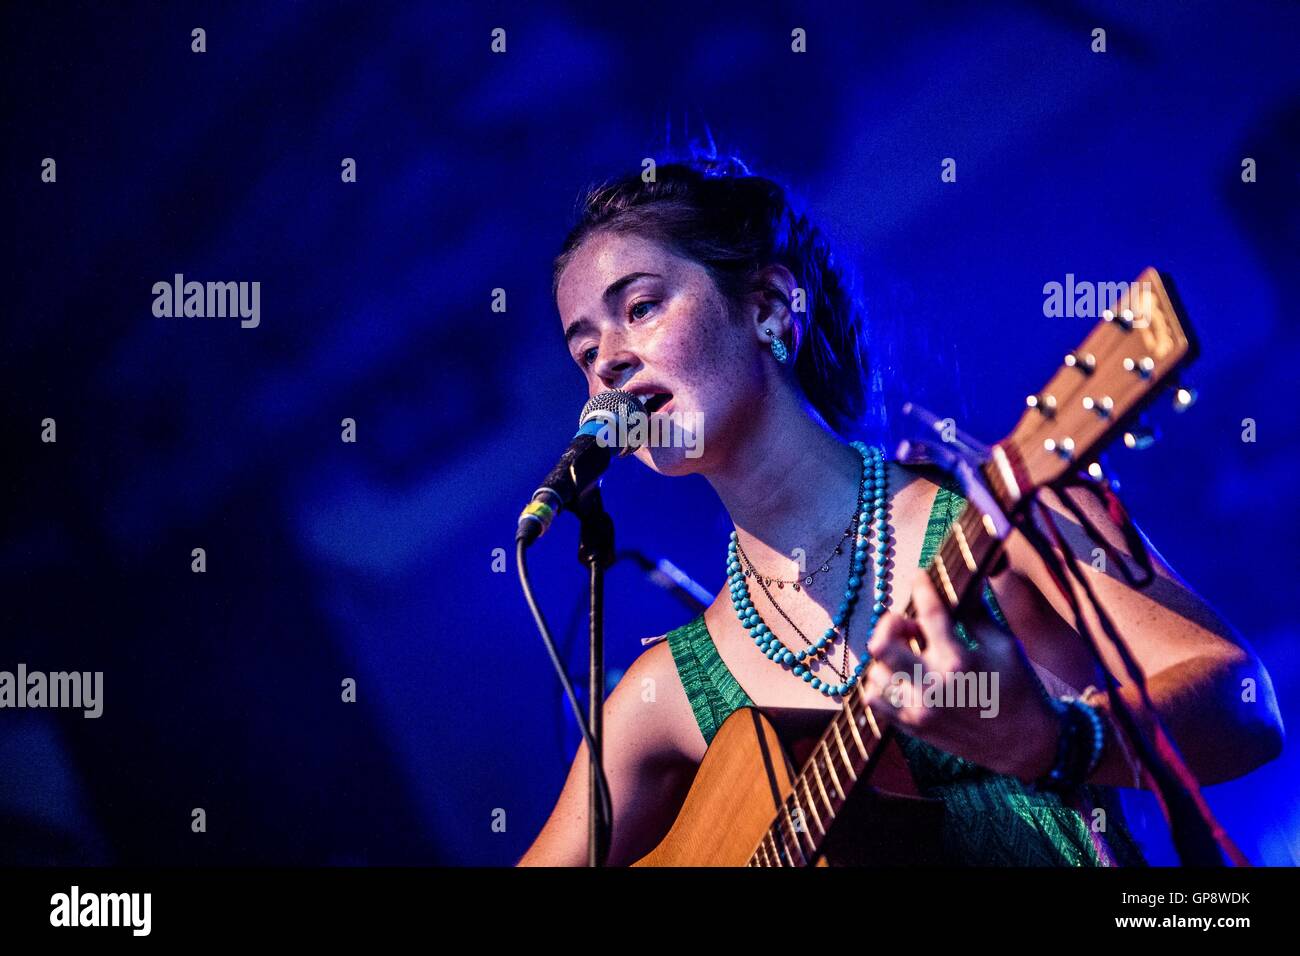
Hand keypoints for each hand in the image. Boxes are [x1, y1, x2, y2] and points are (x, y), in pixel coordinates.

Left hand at [861, 567, 1061, 780]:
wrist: (1024, 744)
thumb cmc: (1017, 688)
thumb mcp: (1004, 644)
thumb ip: (977, 611)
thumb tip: (967, 576)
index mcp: (959, 661)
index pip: (928, 613)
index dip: (922, 587)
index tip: (920, 577)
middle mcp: (932, 686)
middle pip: (882, 644)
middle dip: (891, 623)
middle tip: (907, 622)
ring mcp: (918, 710)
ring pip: (874, 673)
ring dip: (886, 656)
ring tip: (907, 652)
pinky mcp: (912, 727)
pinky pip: (876, 701)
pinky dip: (881, 683)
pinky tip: (899, 675)